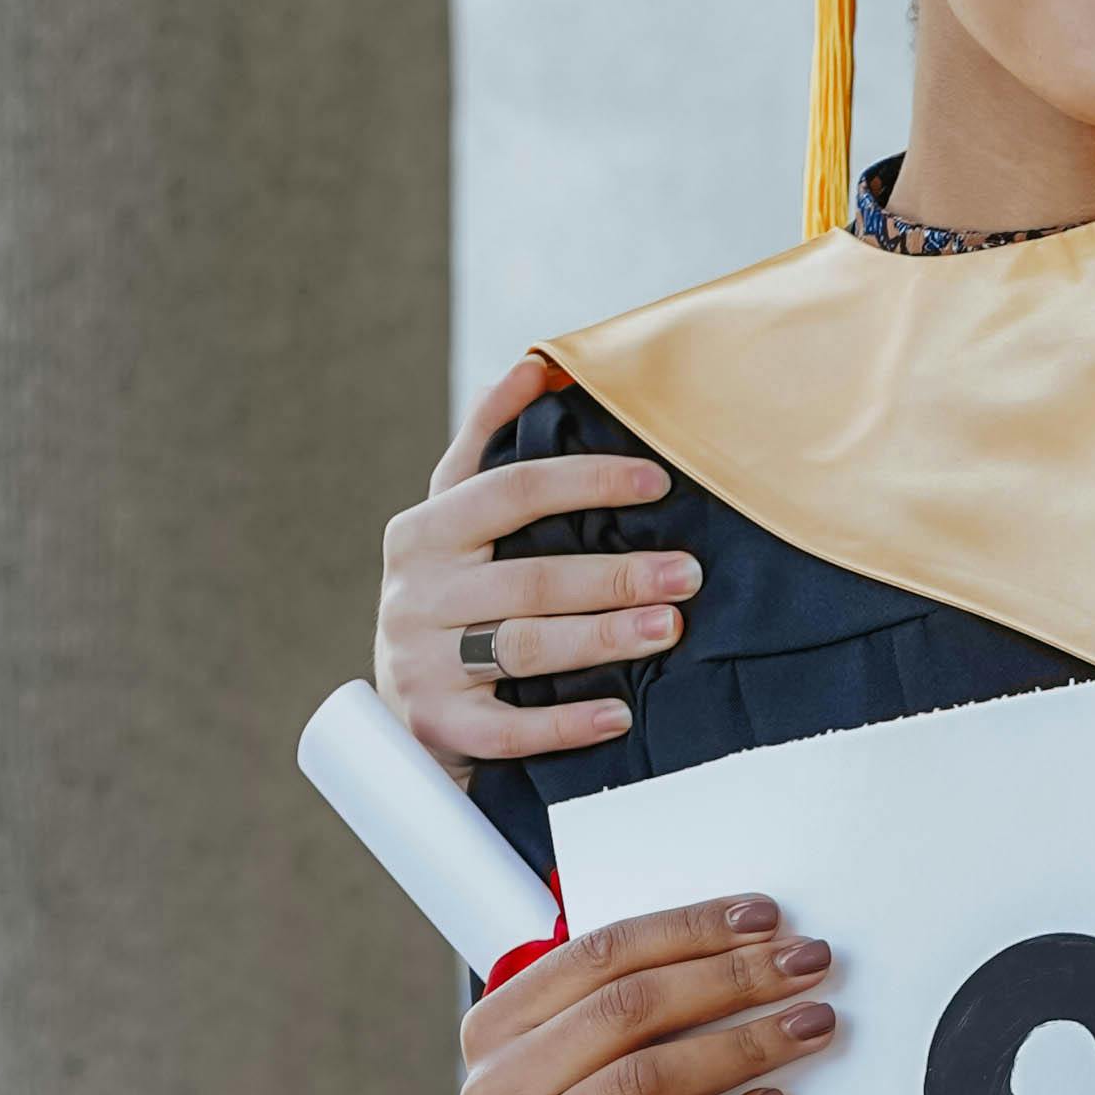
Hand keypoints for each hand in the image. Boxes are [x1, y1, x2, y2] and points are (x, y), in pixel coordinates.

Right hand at [381, 349, 703, 770]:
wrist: (407, 708)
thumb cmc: (450, 597)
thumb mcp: (454, 520)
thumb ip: (486, 444)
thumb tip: (534, 366)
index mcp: (422, 532)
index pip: (510, 491)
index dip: (586, 481)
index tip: (658, 481)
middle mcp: (415, 595)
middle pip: (530, 578)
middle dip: (618, 573)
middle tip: (688, 572)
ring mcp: (421, 664)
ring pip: (525, 647)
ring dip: (604, 636)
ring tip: (668, 627)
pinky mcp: (440, 726)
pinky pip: (511, 727)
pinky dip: (568, 722)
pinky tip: (620, 714)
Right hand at [458, 893, 838, 1094]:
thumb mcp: (587, 1063)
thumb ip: (629, 1003)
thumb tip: (748, 940)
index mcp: (496, 1028)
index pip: (600, 953)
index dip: (690, 930)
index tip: (766, 919)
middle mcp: (495, 1088)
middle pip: (629, 1010)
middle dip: (733, 978)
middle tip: (808, 965)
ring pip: (645, 1079)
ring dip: (743, 1045)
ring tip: (809, 1026)